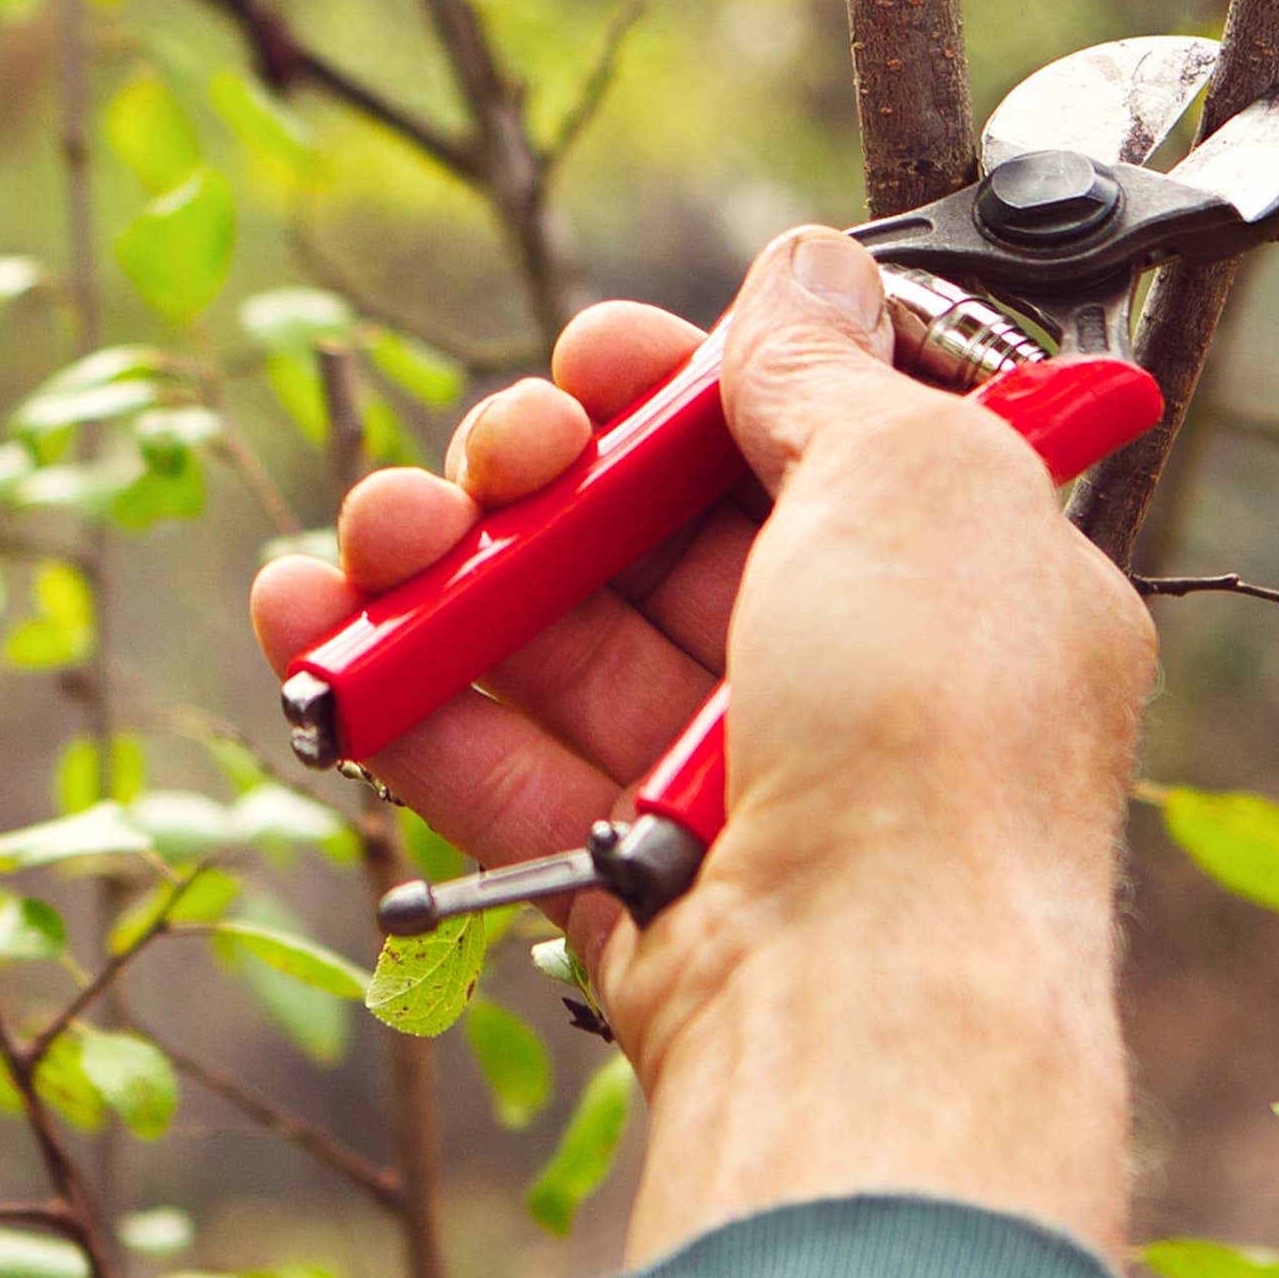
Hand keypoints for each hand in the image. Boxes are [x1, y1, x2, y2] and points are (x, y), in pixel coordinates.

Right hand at [243, 231, 1154, 1259]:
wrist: (865, 1006)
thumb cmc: (933, 742)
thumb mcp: (921, 486)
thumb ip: (836, 370)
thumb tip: (806, 270)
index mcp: (964, 581)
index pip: (813, 446)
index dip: (698, 386)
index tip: (612, 355)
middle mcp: (858, 681)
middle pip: (662, 535)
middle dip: (552, 467)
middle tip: (510, 454)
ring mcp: (735, 786)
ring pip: (562, 638)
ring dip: (451, 563)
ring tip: (384, 532)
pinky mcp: (624, 879)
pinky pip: (492, 758)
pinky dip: (396, 685)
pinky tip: (314, 618)